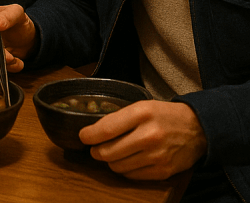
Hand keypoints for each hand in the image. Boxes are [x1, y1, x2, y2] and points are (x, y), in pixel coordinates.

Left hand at [80, 100, 206, 179]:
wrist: (199, 128)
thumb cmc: (164, 115)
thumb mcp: (141, 106)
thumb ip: (119, 118)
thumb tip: (93, 133)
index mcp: (141, 113)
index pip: (106, 129)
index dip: (89, 136)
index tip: (83, 137)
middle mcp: (149, 135)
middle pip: (108, 152)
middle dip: (96, 151)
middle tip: (95, 148)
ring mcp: (157, 155)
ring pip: (117, 166)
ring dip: (110, 161)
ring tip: (113, 153)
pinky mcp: (163, 171)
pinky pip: (131, 176)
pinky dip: (125, 170)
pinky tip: (128, 160)